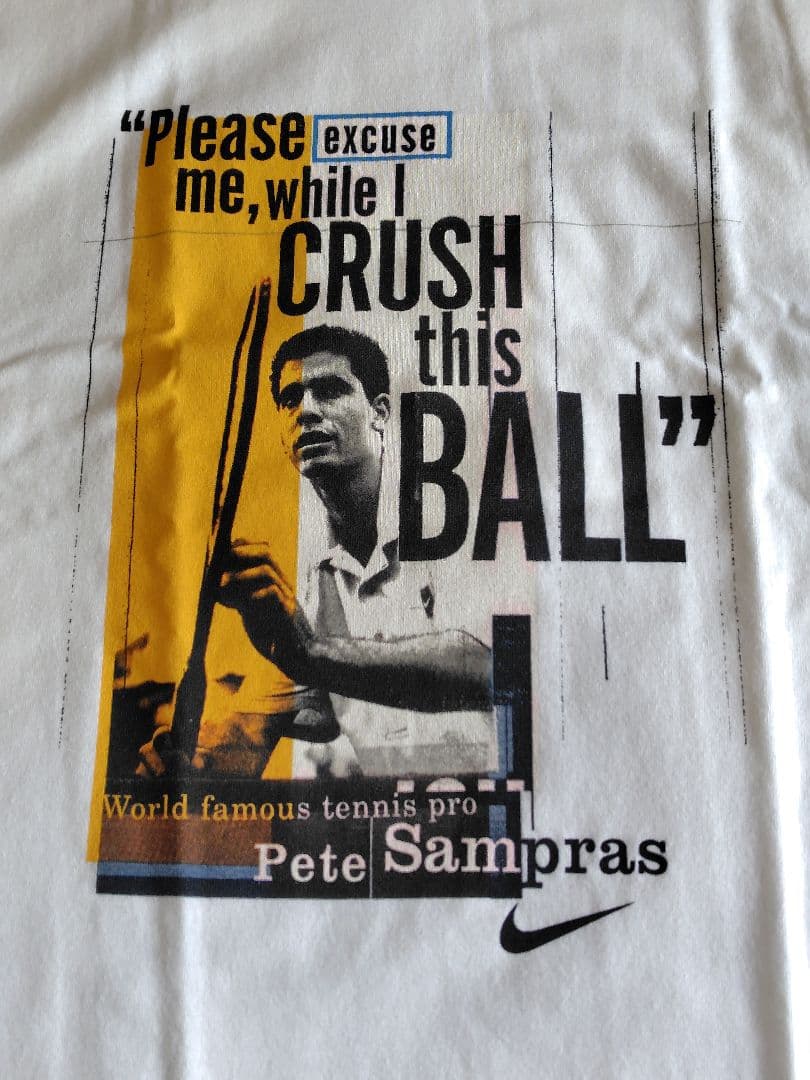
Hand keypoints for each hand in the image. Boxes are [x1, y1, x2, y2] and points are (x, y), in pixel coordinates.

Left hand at [219, 539, 315, 682]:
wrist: (297, 655)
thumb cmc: (272, 632)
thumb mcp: (252, 609)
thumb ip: (239, 594)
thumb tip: (216, 583)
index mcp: (274, 580)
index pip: (261, 550)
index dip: (241, 547)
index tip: (221, 553)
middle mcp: (281, 584)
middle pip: (266, 554)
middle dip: (241, 552)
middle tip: (221, 561)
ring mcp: (286, 596)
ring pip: (267, 572)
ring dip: (240, 575)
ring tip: (222, 583)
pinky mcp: (287, 613)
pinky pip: (273, 594)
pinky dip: (253, 594)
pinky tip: (238, 606)